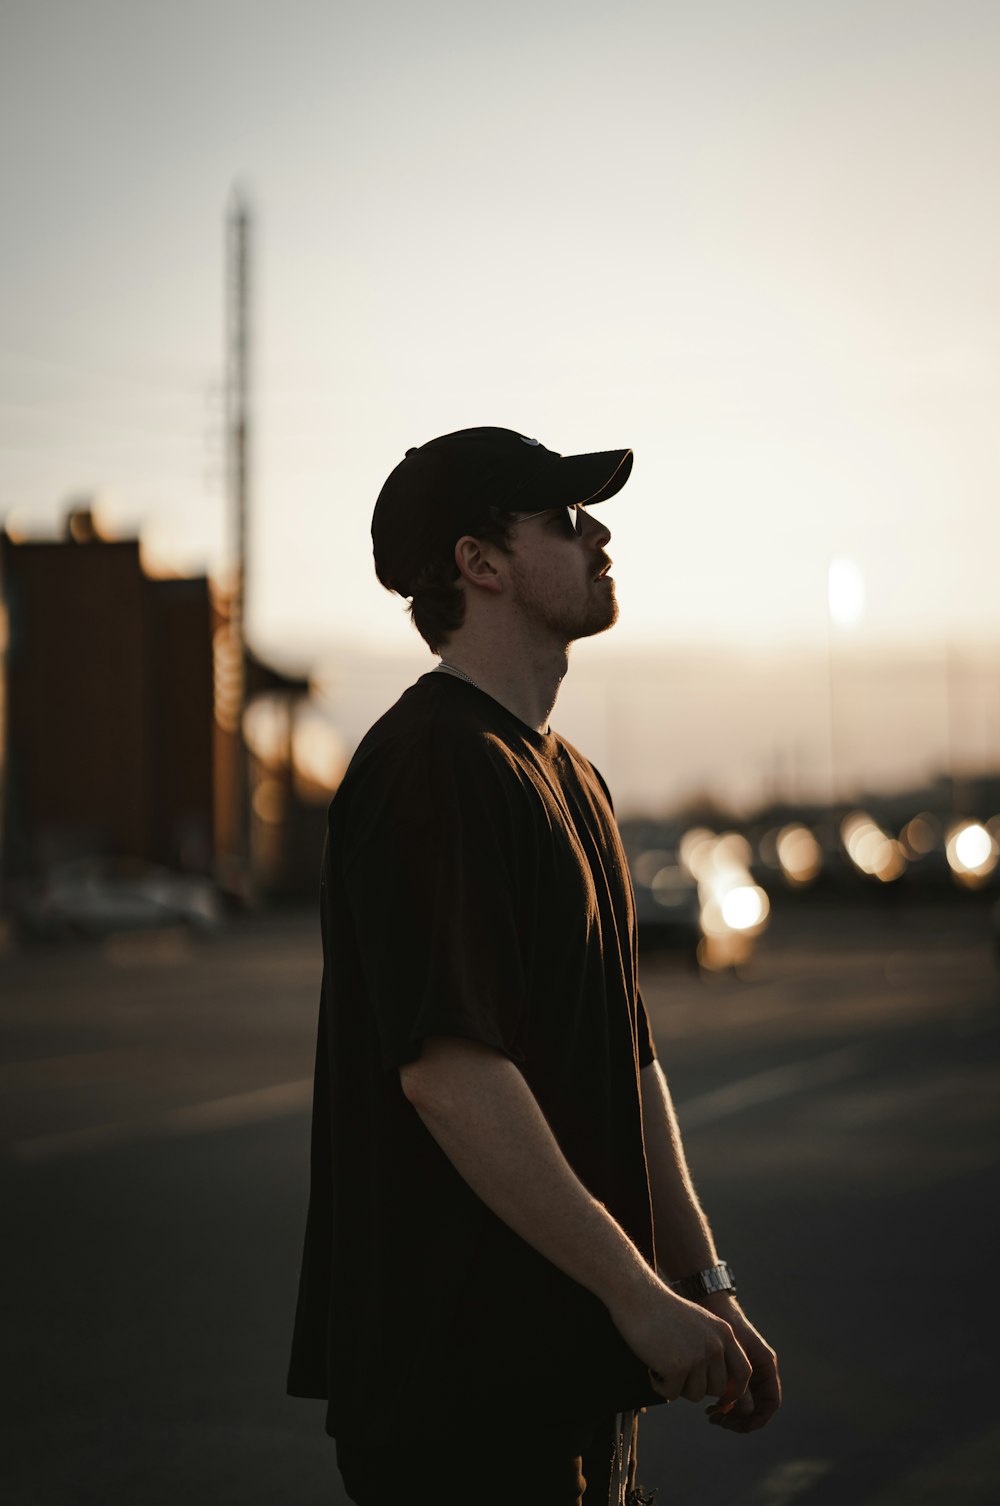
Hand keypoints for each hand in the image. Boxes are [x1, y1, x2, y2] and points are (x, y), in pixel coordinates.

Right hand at [609, 1275, 751, 1407]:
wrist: (637, 1295)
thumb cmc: (661, 1310)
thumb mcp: (698, 1323)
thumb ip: (713, 1348)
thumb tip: (722, 1388)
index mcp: (724, 1333)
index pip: (744, 1372)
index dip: (735, 1391)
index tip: (723, 1400)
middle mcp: (716, 1345)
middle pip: (717, 1388)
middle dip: (697, 1387)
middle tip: (677, 1371)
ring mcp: (698, 1356)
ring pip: (695, 1395)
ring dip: (677, 1386)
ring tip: (662, 1363)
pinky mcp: (678, 1367)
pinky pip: (671, 1394)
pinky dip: (658, 1385)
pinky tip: (651, 1365)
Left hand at [702, 1298, 780, 1432]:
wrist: (709, 1302)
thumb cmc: (723, 1324)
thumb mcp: (733, 1354)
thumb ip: (740, 1383)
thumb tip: (744, 1412)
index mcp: (766, 1364)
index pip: (770, 1403)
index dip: (757, 1419)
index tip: (736, 1425)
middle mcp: (759, 1370)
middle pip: (757, 1407)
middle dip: (740, 1419)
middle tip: (717, 1420)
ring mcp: (746, 1370)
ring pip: (744, 1403)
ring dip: (730, 1414)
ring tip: (710, 1414)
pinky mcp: (731, 1369)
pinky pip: (733, 1394)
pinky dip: (723, 1403)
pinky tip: (708, 1405)